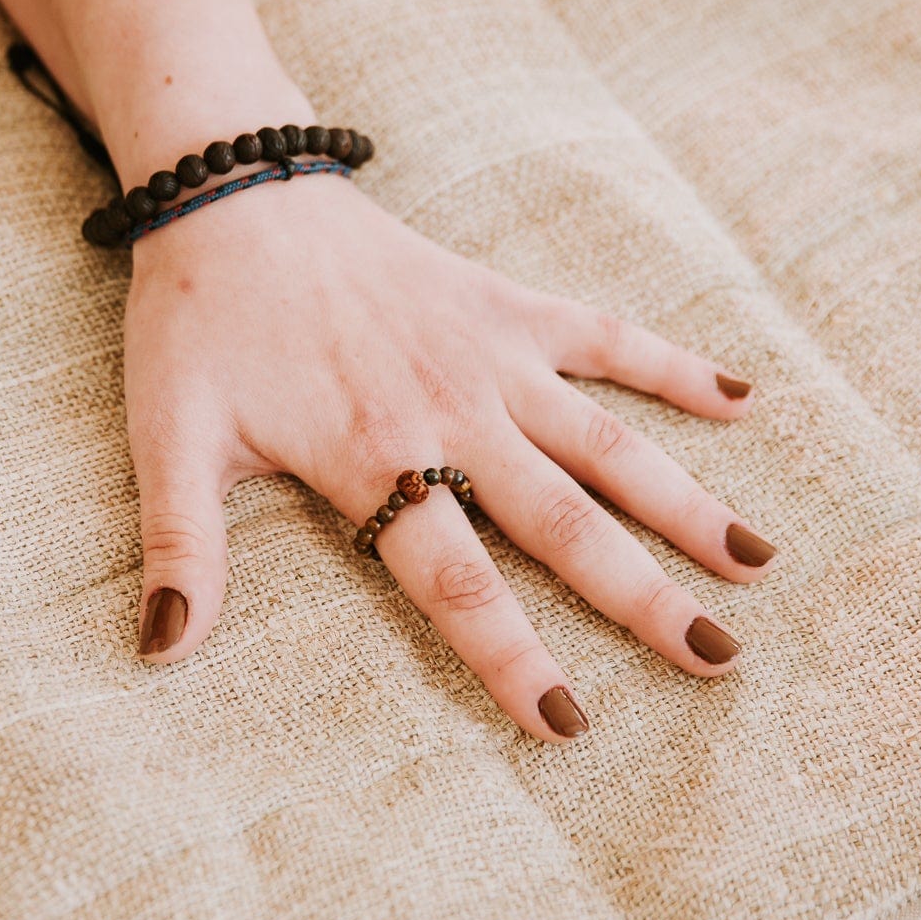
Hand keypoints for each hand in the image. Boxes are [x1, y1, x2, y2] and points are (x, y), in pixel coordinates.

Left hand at [124, 172, 774, 741]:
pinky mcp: (502, 304)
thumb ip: (180, 546)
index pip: (457, 583)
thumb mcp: (171, 438)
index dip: (512, 657)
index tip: (569, 725)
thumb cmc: (196, 323)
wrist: (230, 194)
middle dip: (643, 597)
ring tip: (757, 561)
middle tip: (717, 660)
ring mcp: (487, 356)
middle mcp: (450, 415)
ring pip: (607, 442)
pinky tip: (742, 400)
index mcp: (373, 460)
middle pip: (564, 524)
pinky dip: (672, 366)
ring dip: (683, 501)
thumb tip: (163, 651)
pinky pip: (604, 336)